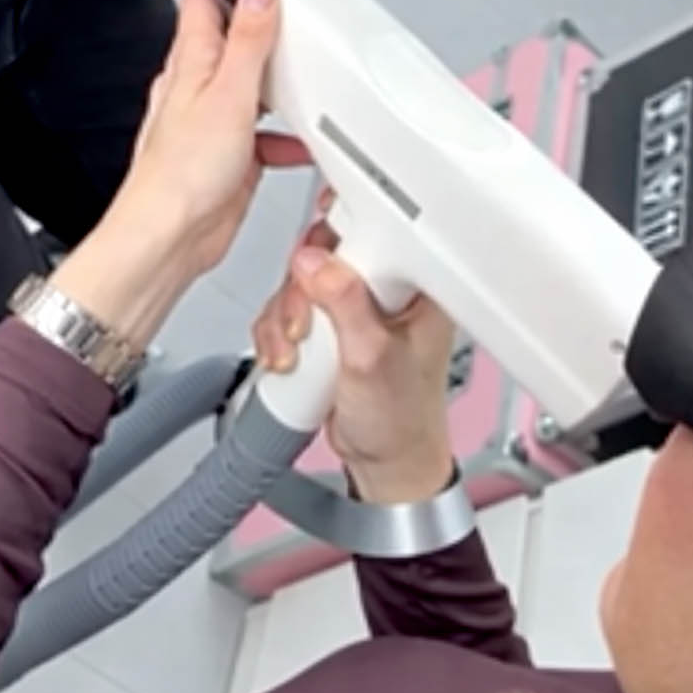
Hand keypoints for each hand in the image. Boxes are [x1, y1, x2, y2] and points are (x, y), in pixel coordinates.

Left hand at [50, 0, 308, 349]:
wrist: (170, 239)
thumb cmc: (180, 174)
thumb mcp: (229, 94)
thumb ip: (249, 39)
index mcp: (191, 62)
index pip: (204, 0)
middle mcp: (198, 87)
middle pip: (233, 40)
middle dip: (267, 34)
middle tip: (297, 30)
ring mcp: (214, 121)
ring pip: (252, 87)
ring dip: (279, 86)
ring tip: (306, 84)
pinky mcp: (231, 155)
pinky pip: (264, 135)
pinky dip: (285, 135)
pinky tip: (301, 144)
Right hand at [258, 250, 455, 504]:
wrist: (385, 464)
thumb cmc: (402, 419)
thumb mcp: (374, 359)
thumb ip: (346, 305)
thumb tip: (315, 261)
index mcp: (415, 283)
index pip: (377, 228)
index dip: (341, 232)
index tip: (316, 255)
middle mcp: (385, 288)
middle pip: (328, 251)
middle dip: (301, 287)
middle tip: (303, 321)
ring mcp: (355, 306)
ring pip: (302, 281)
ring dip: (285, 315)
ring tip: (294, 351)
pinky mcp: (330, 326)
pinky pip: (290, 308)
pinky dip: (277, 330)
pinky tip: (287, 357)